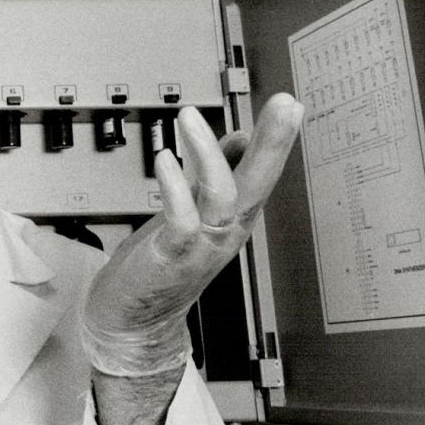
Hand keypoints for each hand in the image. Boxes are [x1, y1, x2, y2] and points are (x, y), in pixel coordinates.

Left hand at [81, 93, 303, 376]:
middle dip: (274, 143)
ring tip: (191, 117)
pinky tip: (164, 160)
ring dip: (207, 154)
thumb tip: (238, 136)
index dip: (277, 139)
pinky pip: (182, 220)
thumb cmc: (164, 262)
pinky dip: (174, 188)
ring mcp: (202, 243)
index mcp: (233, 216)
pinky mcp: (173, 255)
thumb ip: (214, 171)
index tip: (289, 104)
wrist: (136, 319)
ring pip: (222, 195)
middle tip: (287, 106)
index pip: (262, 172)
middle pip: (258, 183)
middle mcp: (225, 228)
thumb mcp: (195, 207)